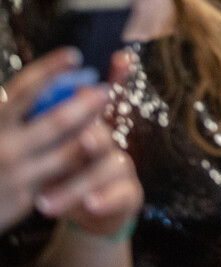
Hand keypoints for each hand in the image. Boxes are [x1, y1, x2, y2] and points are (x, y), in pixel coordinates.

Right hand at [0, 48, 110, 228]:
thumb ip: (14, 109)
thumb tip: (54, 81)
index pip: (24, 91)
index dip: (50, 70)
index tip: (73, 55)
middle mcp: (5, 147)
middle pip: (56, 120)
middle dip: (86, 103)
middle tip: (106, 89)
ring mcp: (17, 174)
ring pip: (70, 149)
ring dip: (93, 129)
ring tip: (105, 112)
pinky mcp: (28, 197)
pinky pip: (64, 172)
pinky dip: (82, 155)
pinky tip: (95, 143)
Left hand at [39, 52, 142, 235]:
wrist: (97, 207)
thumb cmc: (70, 169)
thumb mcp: (58, 143)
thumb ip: (52, 114)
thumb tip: (44, 81)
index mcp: (92, 124)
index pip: (108, 94)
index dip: (118, 76)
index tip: (120, 58)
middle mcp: (110, 141)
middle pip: (103, 134)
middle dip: (93, 134)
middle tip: (83, 138)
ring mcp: (122, 167)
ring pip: (111, 167)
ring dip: (81, 182)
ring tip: (49, 201)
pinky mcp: (130, 194)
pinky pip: (122, 195)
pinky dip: (106, 199)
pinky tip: (90, 204)